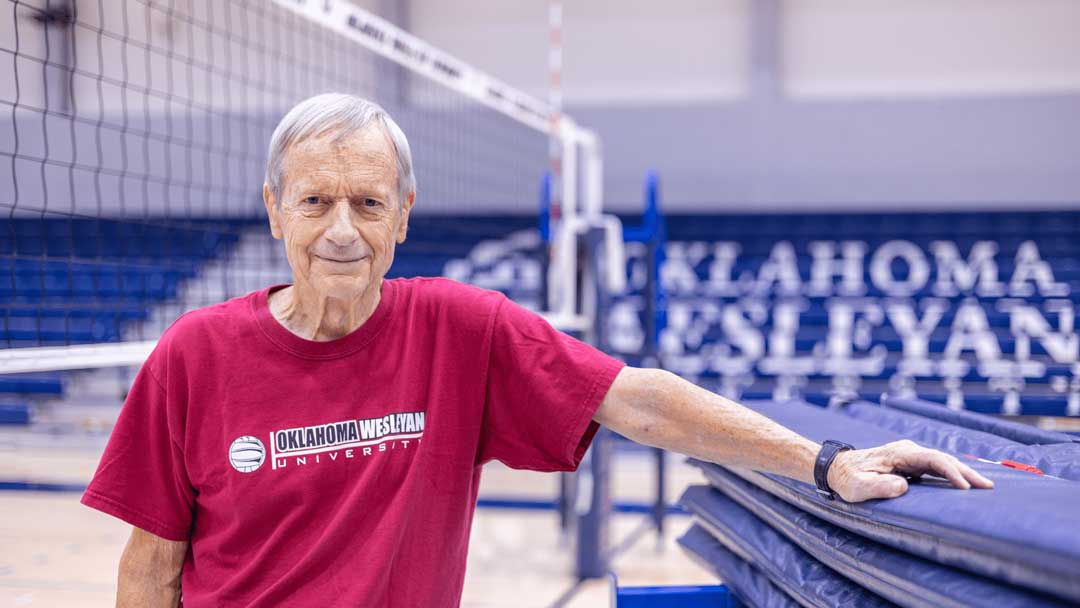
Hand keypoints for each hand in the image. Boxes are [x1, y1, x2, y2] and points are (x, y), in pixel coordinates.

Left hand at [826, 439, 993, 502]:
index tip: (965, 487)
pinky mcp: (910, 464)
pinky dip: (952, 475)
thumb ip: (879, 486)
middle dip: (966, 472)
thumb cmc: (847, 478)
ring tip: (984, 487)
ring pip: (942, 463)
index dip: (950, 472)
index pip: (932, 459)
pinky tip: (965, 485)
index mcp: (899, 453)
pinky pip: (936, 468)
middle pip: (943, 459)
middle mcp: (908, 451)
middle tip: (988, 487)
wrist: (836, 468)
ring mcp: (910, 456)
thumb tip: (904, 487)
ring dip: (962, 474)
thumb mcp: (857, 486)